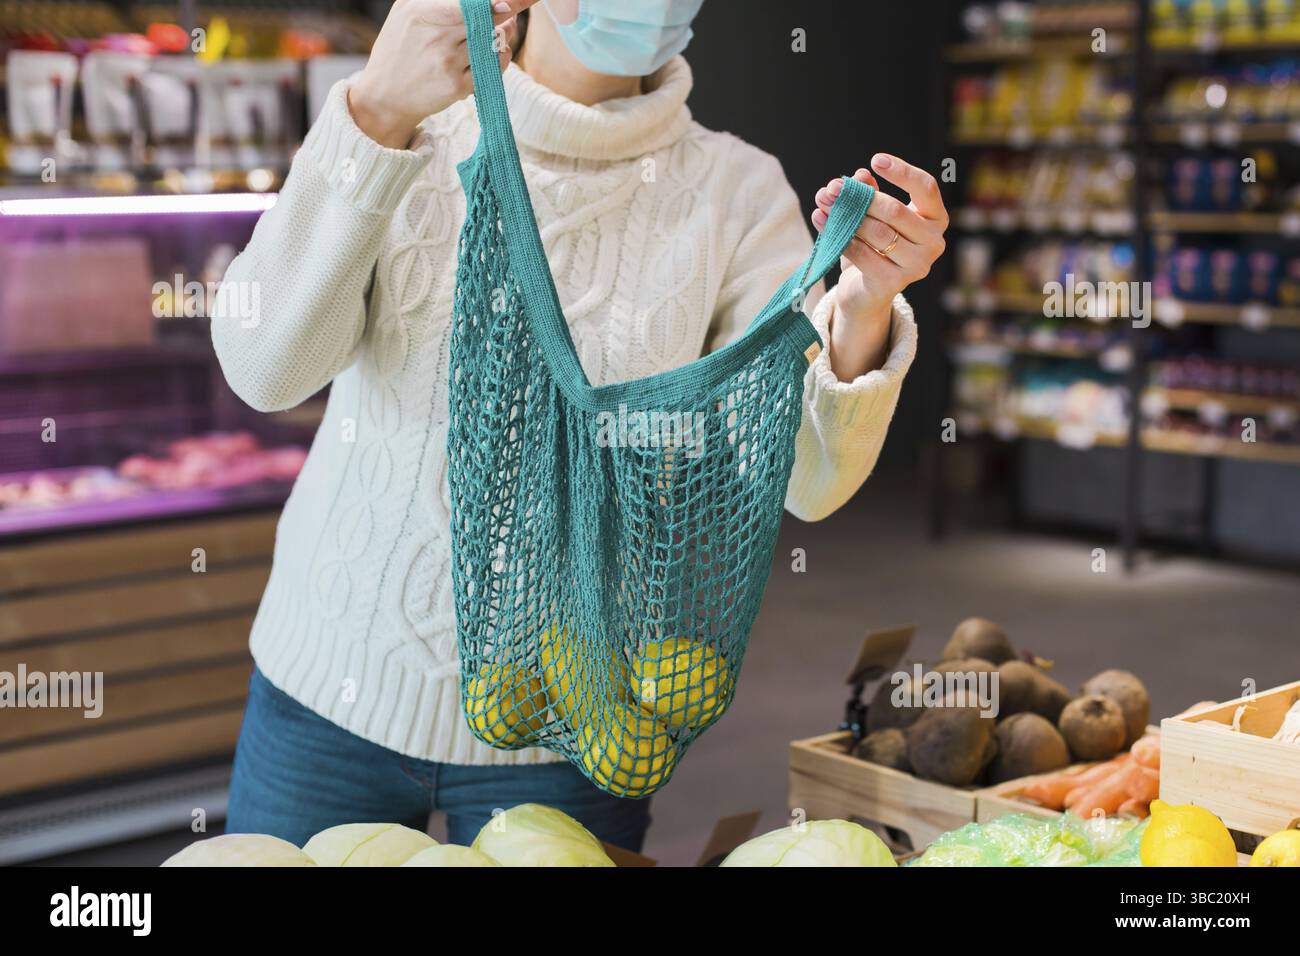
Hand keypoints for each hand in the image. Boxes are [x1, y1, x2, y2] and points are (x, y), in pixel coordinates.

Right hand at [349, 0, 539, 148]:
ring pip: (494, 43)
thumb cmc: (401, 49)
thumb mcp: (407, 12)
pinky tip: (491, 55)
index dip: (492, 5)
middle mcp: (436, 38)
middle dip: (508, 14)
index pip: (468, 5)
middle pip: (487, 21)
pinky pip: (494, 67)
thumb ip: (440, 1)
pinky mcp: (457, 86)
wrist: (385, 96)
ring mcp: (447, 64)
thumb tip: (486, 0)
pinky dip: (500, 58)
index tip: (511, 3)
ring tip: (498, 33)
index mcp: (421, 14)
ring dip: (502, 36)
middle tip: (513, 13)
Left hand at [811, 154, 948, 379]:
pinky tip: (822, 222)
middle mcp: (934, 242)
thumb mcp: (873, 215)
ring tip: (823, 203)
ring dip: (847, 216)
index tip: (876, 160)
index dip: (902, 172)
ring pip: (878, 232)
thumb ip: (869, 193)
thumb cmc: (874, 246)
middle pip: (895, 210)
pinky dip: (840, 237)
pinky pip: (862, 253)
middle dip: (860, 197)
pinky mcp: (895, 282)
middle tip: (833, 187)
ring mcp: (917, 265)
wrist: (867, 292)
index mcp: (935, 218)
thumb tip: (858, 176)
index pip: (926, 187)